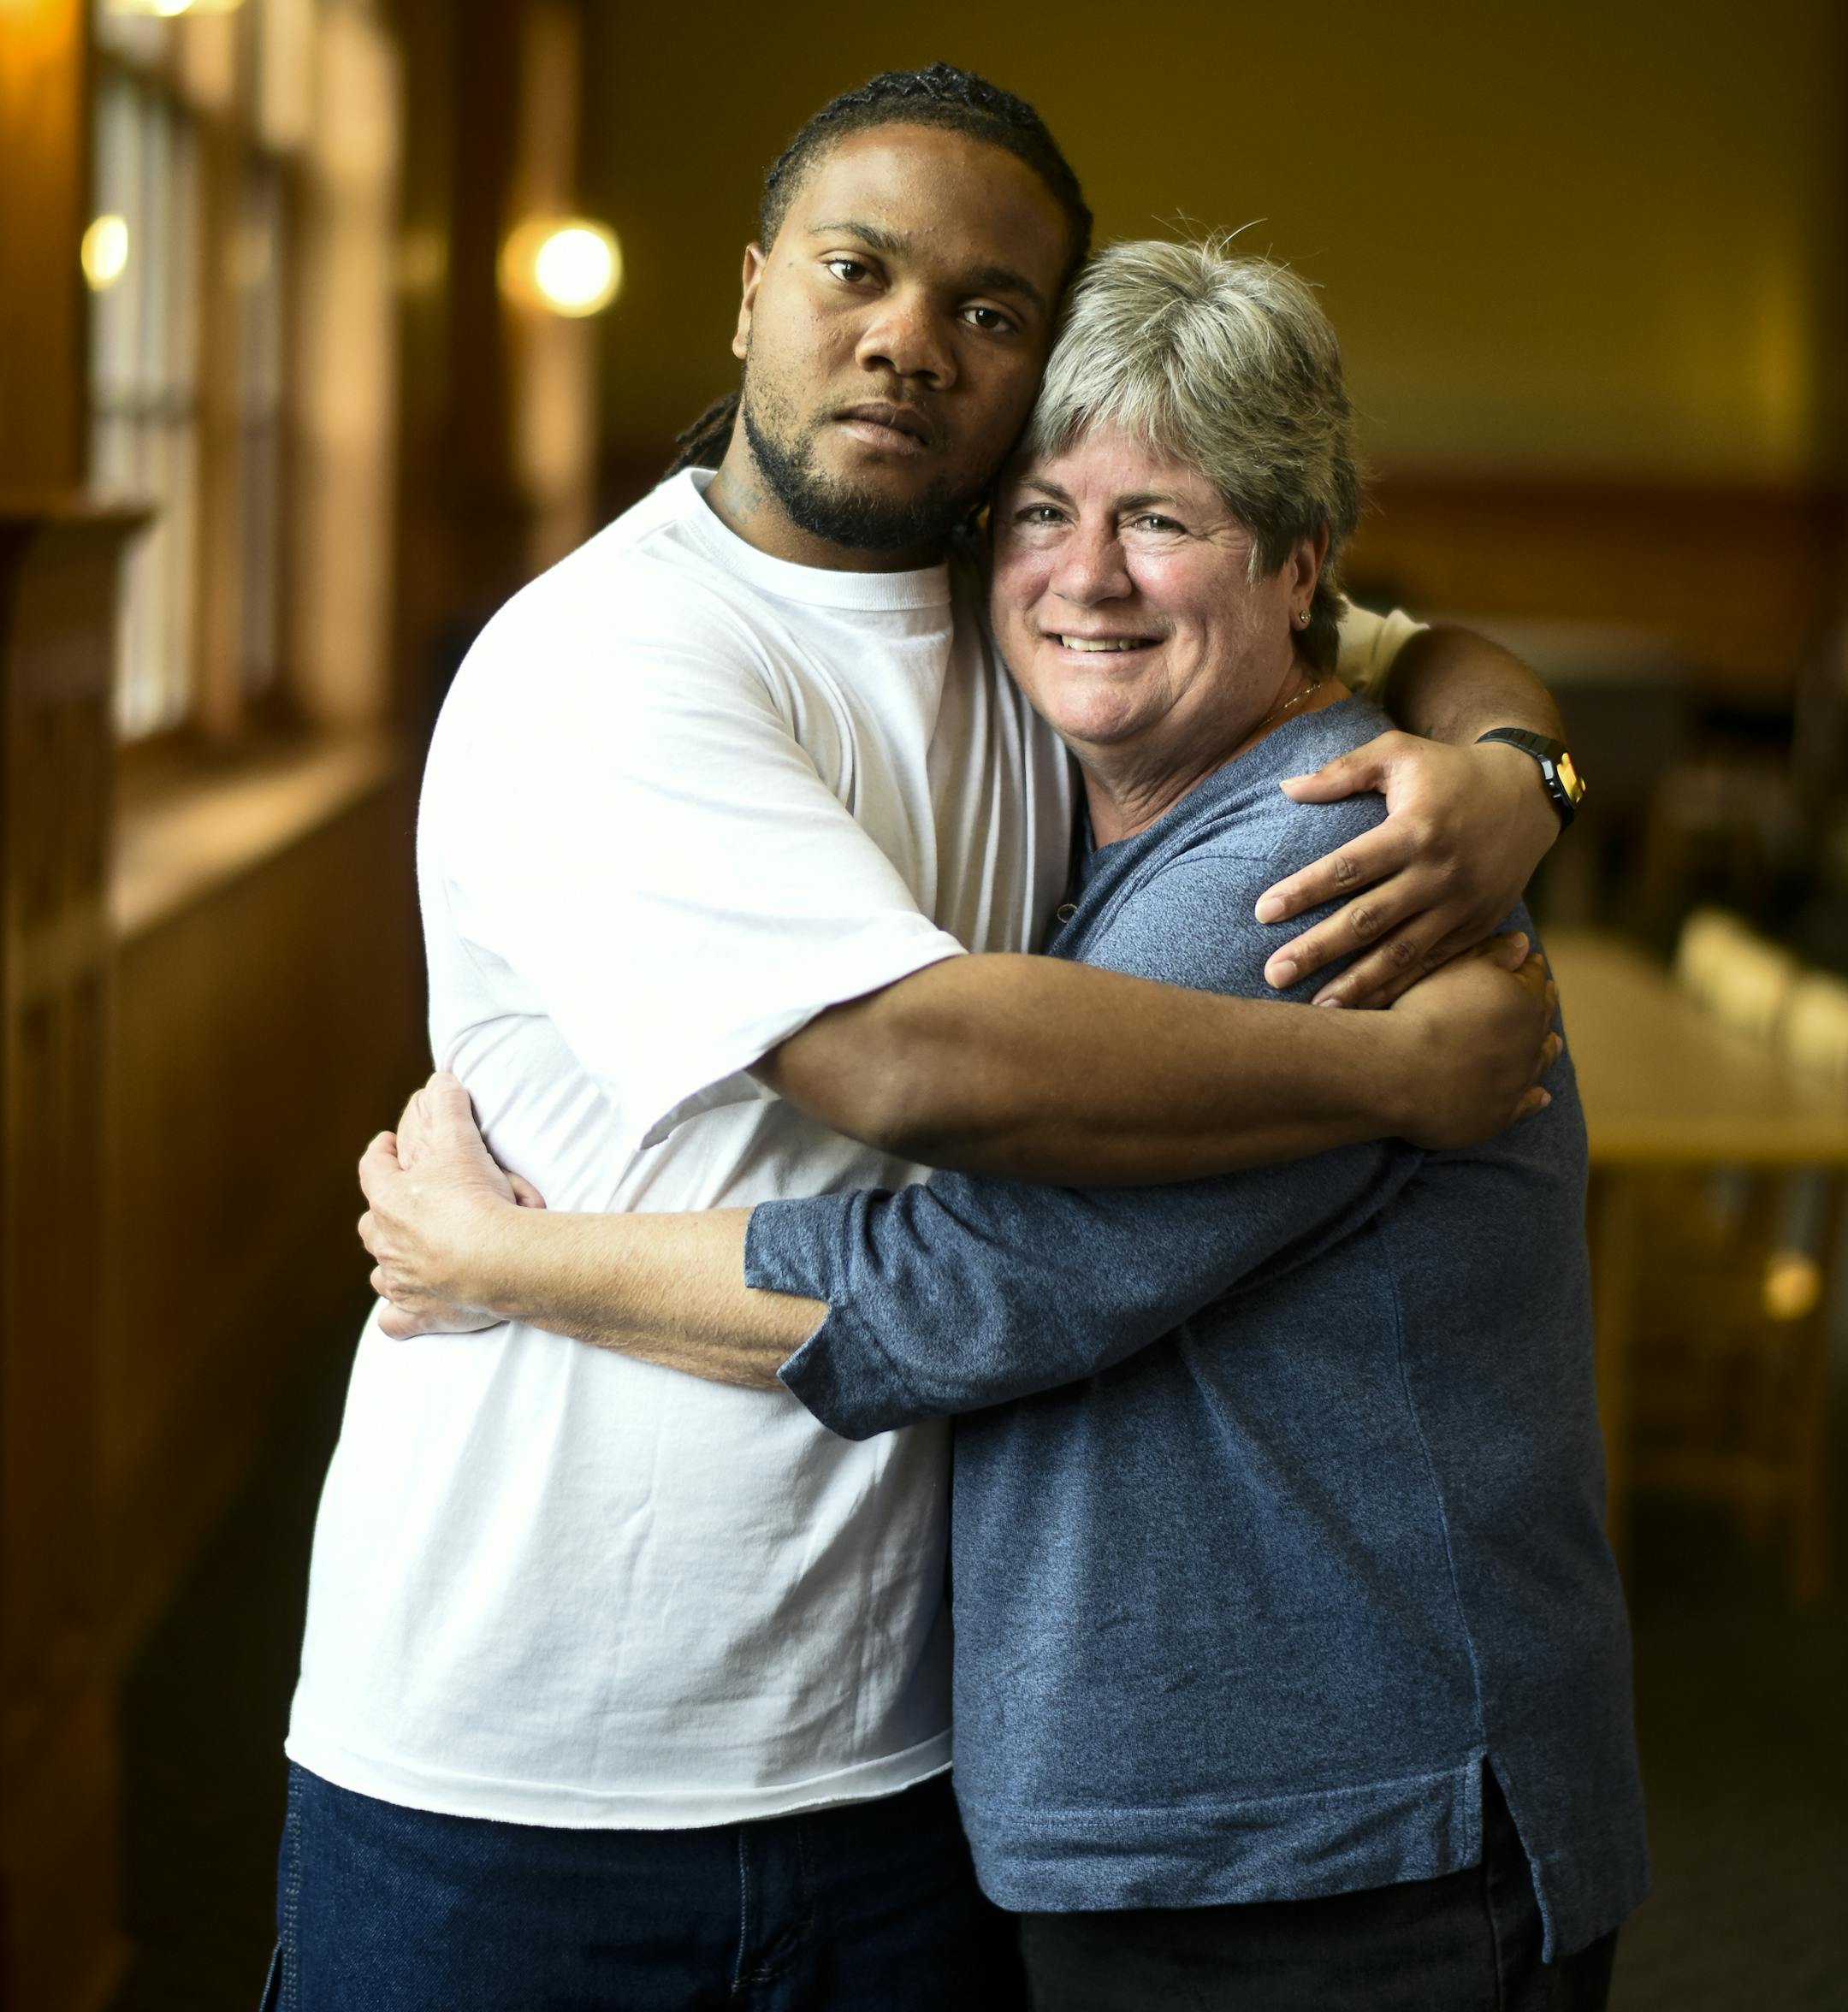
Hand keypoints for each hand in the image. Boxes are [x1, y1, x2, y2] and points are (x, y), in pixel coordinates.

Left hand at [358, 1072, 545, 1339]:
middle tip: (399, 1204)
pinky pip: (395, 1319)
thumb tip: (441, 1077)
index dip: (379, 1154)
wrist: (493, 1261)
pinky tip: (402, 1312)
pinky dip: (397, 1315)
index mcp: (390, 1199)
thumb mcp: (461, 1143)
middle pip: (371, 1224)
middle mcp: (387, 1242)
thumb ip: (450, 1108)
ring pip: (381, 1271)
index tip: (386, 1145)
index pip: (373, 1169)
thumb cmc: (475, 1201)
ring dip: (389, 1261)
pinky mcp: (418, 1314)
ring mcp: (400, 1281)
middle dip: (382, 1213)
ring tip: (404, 1255)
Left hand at [1254, 733, 1558, 1006]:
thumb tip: (1286, 788)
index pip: (1349, 867)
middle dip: (1318, 949)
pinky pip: (1431, 965)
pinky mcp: (1476, 927)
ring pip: (1401, 953)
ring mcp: (1460, 906)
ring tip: (1314, 1010)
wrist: (1530, 796)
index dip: (1305, 890)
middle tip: (1273, 973)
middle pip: (1368, 920)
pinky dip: (1397, 988)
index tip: (1263, 911)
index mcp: (1415, 830)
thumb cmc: (1451, 771)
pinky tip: (1365, 1011)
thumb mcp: (1399, 752)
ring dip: (1356, 984)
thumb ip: (1343, 770)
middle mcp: (1438, 873)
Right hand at [1385, 933, 1560, 1148]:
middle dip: (1540, 1005)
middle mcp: (1530, 1042)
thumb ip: (1494, 954)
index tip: (1528, 961)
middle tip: (1541, 996)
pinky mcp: (1500, 1115)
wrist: (1402, 1072)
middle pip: (1540, 1019)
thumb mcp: (1456, 968)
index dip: (1527, 967)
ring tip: (1551, 1043)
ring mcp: (1517, 1081)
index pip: (1532, 977)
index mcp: (1524, 1001)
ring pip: (1540, 1061)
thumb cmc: (1424, 1012)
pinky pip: (1526, 1105)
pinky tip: (1541, 1096)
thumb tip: (1524, 943)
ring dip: (1544, 1050)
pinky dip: (1534, 1098)